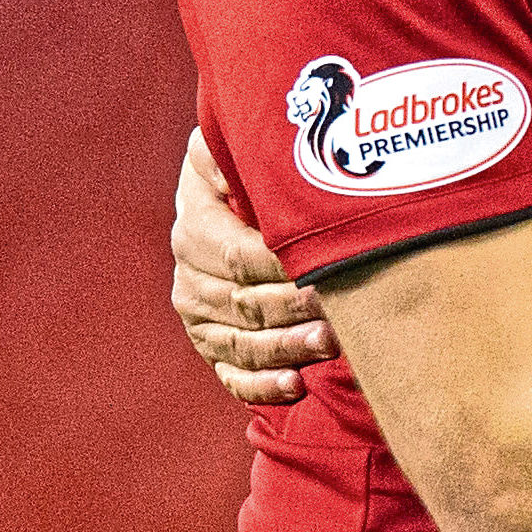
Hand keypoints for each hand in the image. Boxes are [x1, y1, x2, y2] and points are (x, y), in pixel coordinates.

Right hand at [171, 126, 337, 404]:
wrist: (229, 197)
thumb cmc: (248, 167)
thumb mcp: (233, 146)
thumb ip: (236, 148)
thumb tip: (245, 149)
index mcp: (196, 227)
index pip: (238, 255)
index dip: (282, 266)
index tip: (326, 270)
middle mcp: (190, 275)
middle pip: (243, 303)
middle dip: (294, 311)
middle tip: (341, 315)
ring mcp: (199, 316)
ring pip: (240, 341)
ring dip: (286, 348)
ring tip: (329, 345)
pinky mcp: (212, 344)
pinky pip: (231, 372)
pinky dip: (261, 384)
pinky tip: (295, 385)